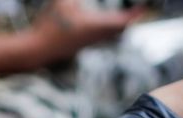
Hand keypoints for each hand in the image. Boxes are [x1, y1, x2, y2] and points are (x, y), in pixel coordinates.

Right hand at [28, 0, 142, 65]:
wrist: (39, 49)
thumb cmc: (49, 25)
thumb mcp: (61, 1)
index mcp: (95, 25)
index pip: (123, 20)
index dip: (135, 13)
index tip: (143, 6)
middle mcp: (96, 35)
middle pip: (121, 29)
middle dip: (130, 18)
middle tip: (137, 9)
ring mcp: (89, 42)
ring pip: (112, 34)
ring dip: (120, 24)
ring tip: (125, 15)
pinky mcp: (82, 44)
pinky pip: (102, 37)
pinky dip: (109, 29)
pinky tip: (105, 22)